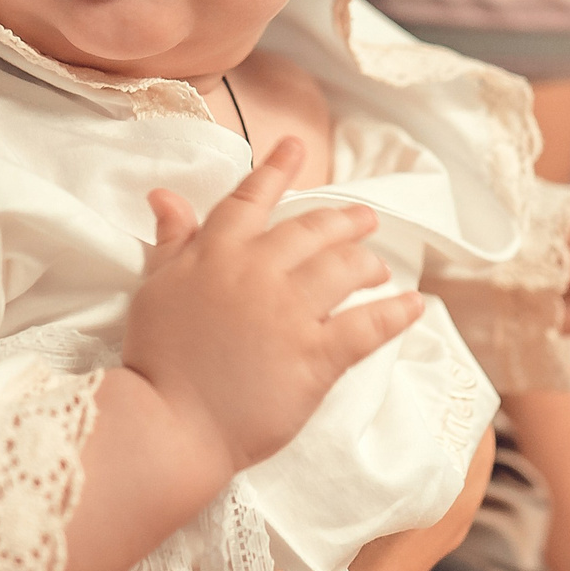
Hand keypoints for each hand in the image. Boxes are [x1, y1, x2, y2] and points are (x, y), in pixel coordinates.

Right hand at [124, 137, 424, 474]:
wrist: (168, 424)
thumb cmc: (157, 362)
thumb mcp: (156, 290)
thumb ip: (172, 242)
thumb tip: (166, 196)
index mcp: (216, 254)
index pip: (251, 199)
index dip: (276, 169)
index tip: (295, 146)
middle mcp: (257, 272)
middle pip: (311, 230)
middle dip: (343, 220)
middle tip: (365, 218)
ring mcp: (289, 313)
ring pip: (343, 268)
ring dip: (367, 264)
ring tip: (379, 269)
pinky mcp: (315, 357)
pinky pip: (367, 326)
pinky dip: (396, 314)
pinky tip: (414, 305)